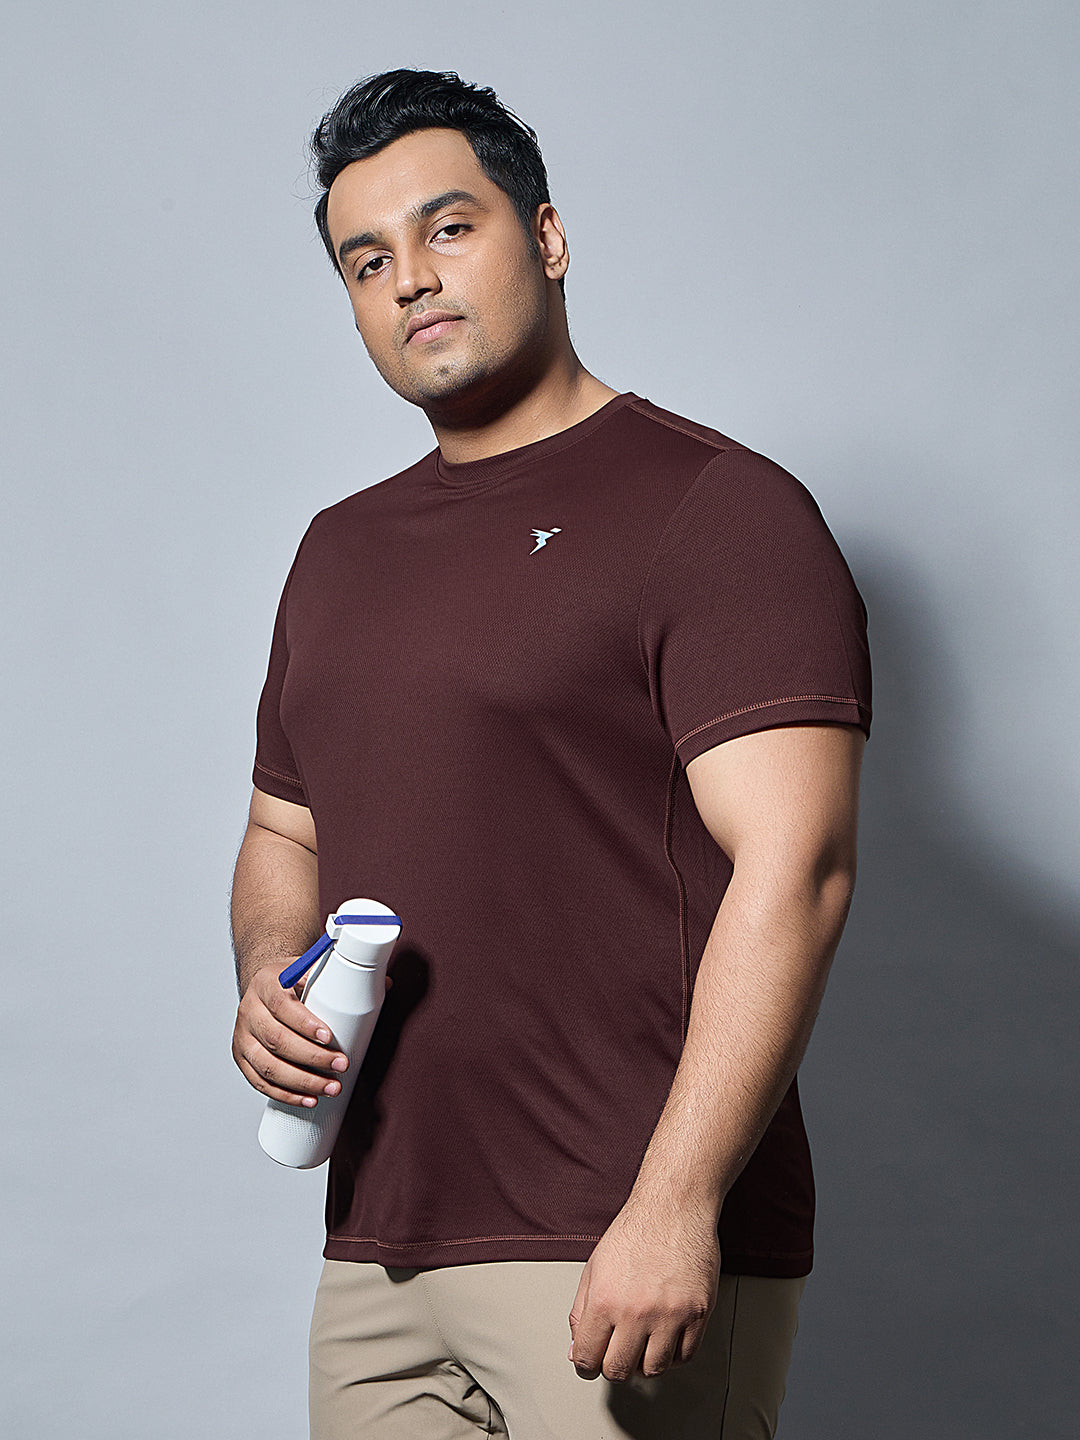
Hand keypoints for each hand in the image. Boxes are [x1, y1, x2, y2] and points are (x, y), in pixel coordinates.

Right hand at [232, 961, 351, 1106]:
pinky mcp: (241, 1058)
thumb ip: (344, 976)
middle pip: (276, 1039)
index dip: (305, 1023)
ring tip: (330, 1088)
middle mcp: (249, 1010)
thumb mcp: (312, 969)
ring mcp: (242, 1036)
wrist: (266, 986)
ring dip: (300, 1082)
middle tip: (341, 1066)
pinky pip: (259, 1082)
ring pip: (267, 1066)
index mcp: (266, 984)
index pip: (281, 1004)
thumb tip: (387, 983)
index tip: (329, 1037)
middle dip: (311, 1058)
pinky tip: (307, 1099)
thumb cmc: (292, 981)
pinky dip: (285, 1094)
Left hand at [567, 1194, 719, 1380]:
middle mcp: (637, 1311)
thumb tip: (578, 1351)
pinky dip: (673, 1355)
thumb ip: (581, 1313)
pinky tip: (665, 1338)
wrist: (674, 1208)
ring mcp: (670, 1315)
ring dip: (645, 1362)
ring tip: (643, 1343)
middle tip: (617, 1352)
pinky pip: (685, 1356)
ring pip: (654, 1369)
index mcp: (605, 1300)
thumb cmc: (635, 1232)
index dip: (585, 1365)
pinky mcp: (698, 1313)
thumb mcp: (594, 1268)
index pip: (588, 1358)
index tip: (590, 1364)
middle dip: (614, 1366)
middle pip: (620, 1370)